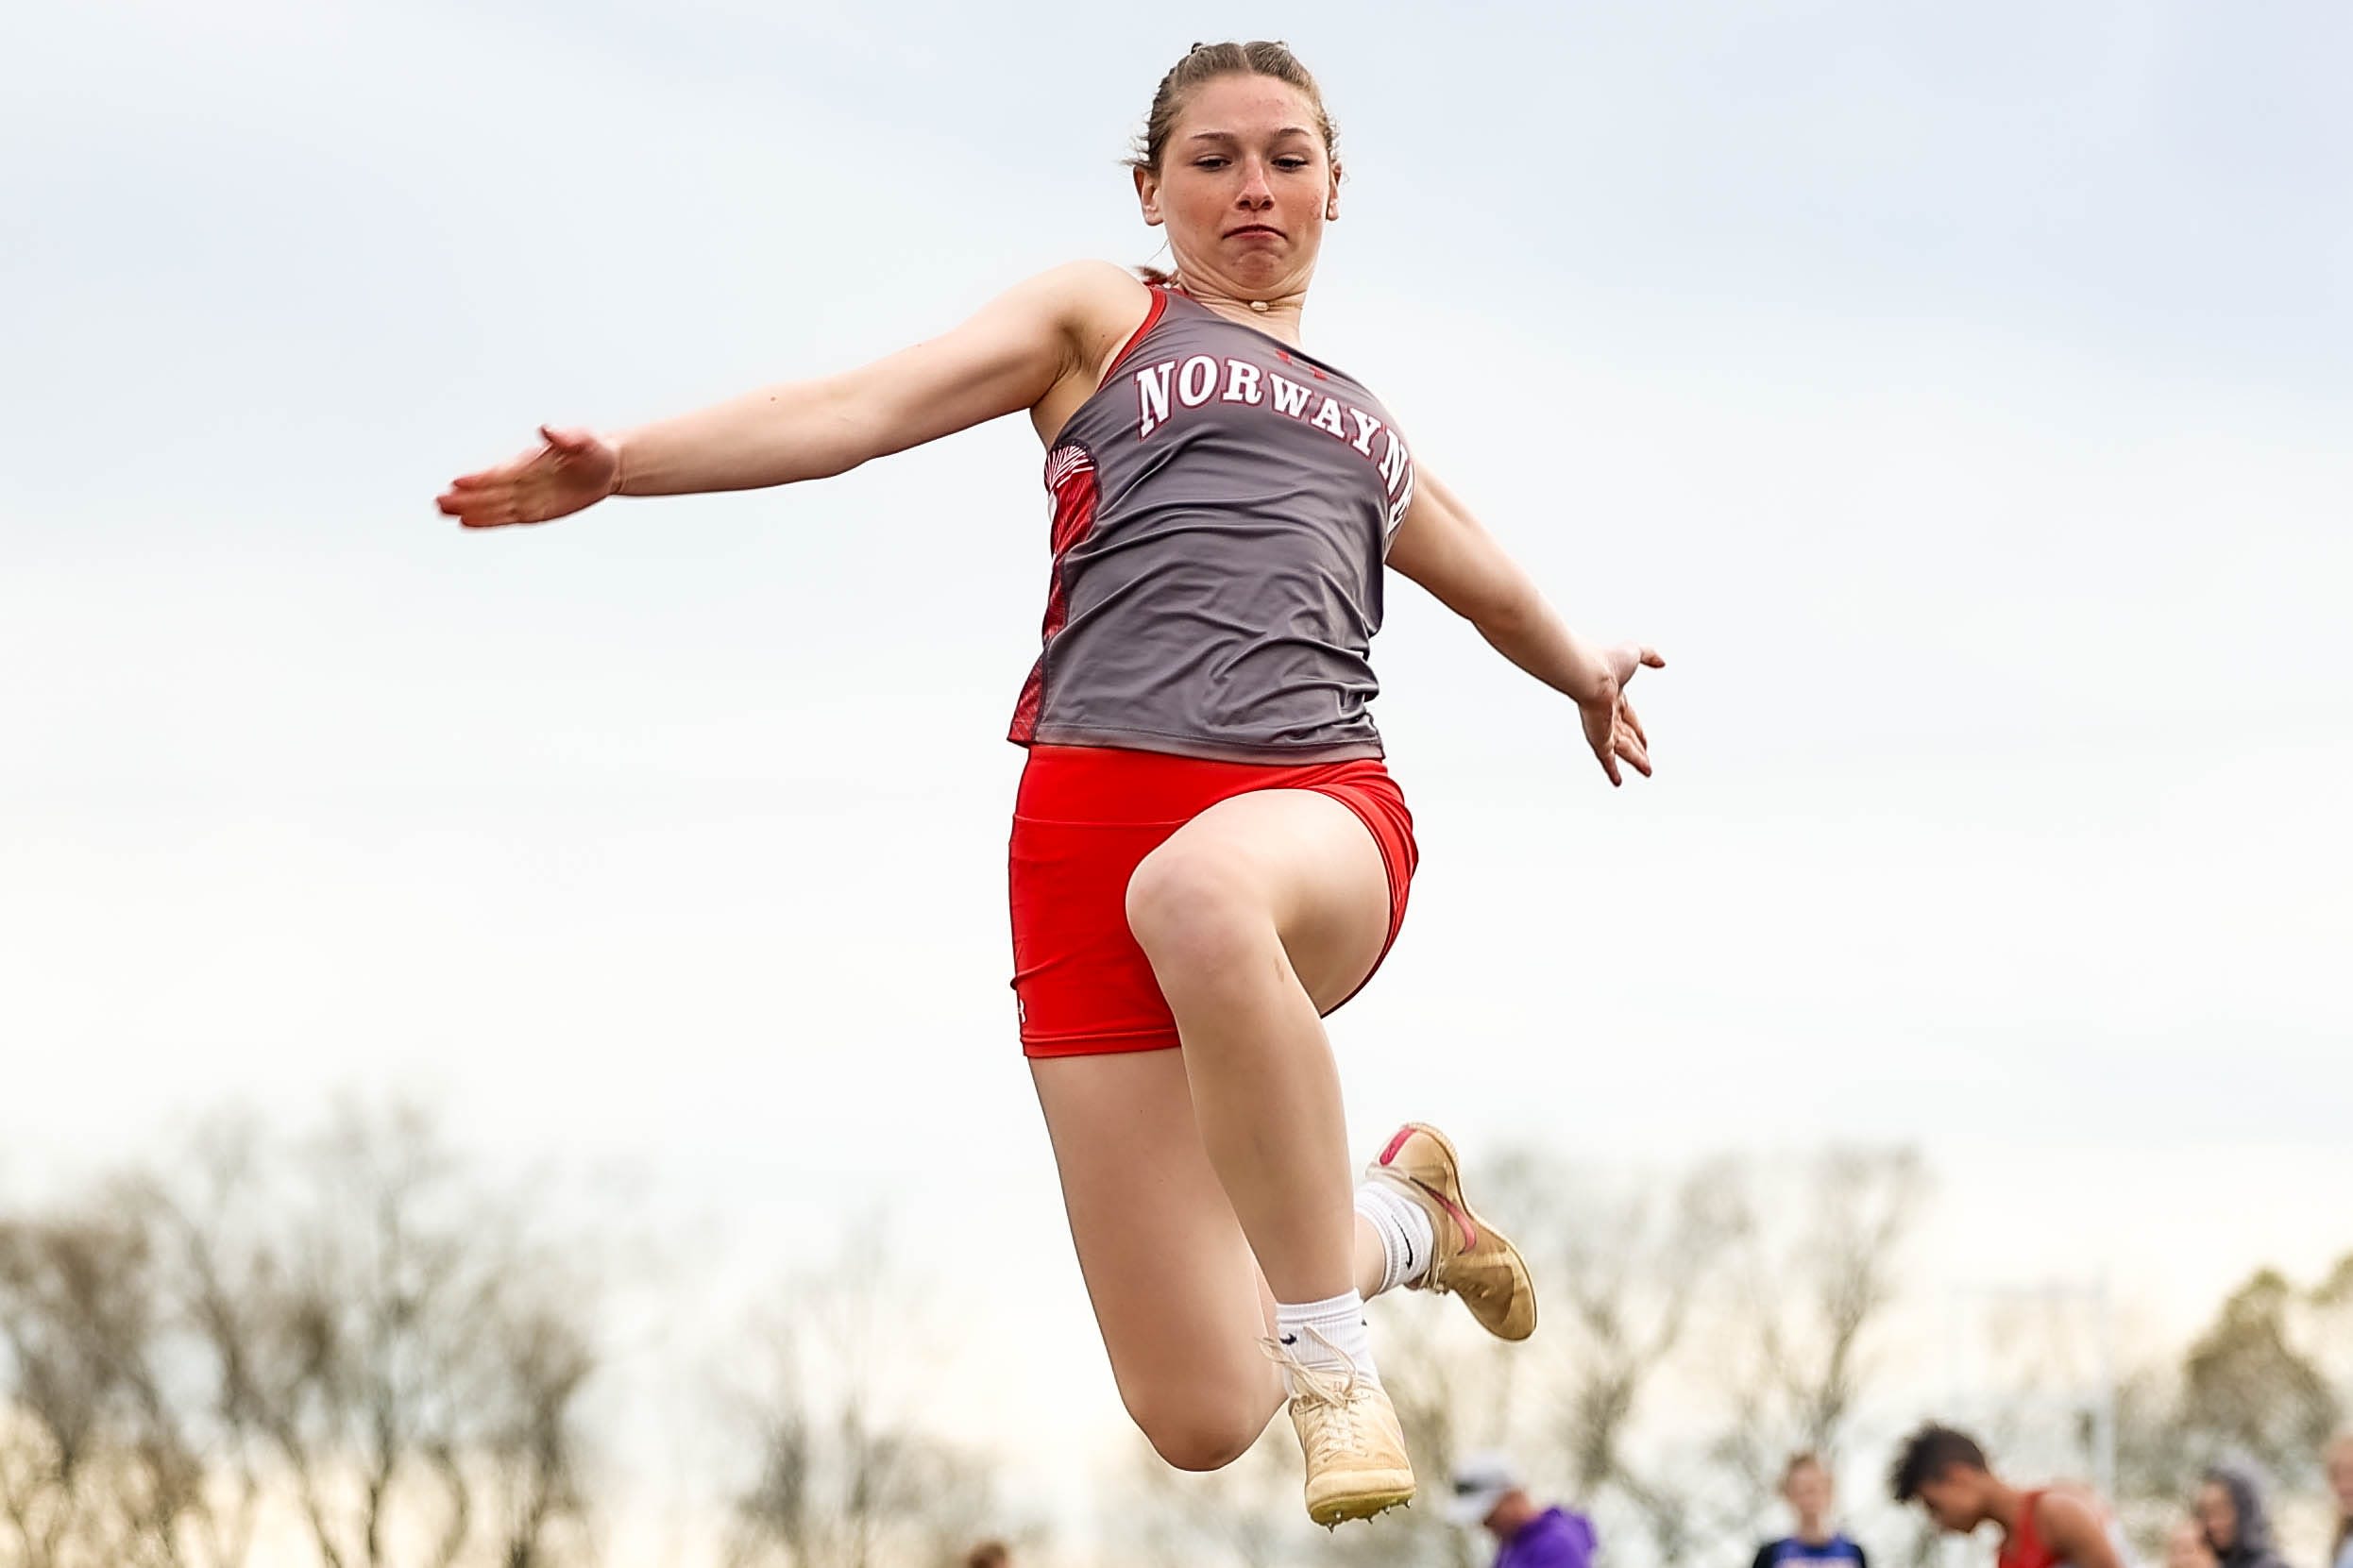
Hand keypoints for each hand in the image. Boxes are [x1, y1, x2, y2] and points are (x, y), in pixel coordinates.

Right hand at [435, 426, 620, 527]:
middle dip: (466, 496)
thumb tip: (548, 427)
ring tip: (442, 511)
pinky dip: (488, 520)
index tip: (458, 481)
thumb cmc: (594, 452)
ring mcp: (526, 495)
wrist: (605, 467)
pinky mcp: (533, 510)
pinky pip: (507, 516)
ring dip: (469, 509)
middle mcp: (523, 479)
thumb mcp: (587, 443)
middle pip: (490, 490)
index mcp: (531, 461)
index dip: (481, 478)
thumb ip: (568, 437)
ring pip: (493, 505)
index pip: (501, 472)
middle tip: (439, 501)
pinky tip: (466, 522)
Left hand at [1579, 642, 1663, 786]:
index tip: (1646, 740)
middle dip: (1638, 748)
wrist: (1588, 672)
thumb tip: (1662, 661)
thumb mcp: (1634, 652)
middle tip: (1647, 761)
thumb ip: (1649, 655)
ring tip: (1648, 772)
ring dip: (1636, 760)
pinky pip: (1606, 758)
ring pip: (1622, 748)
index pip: (1629, 717)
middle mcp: (1606, 713)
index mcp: (1613, 695)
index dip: (1638, 729)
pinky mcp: (1598, 737)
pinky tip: (1618, 782)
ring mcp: (1601, 726)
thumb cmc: (1605, 659)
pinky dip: (1612, 770)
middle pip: (1626, 735)